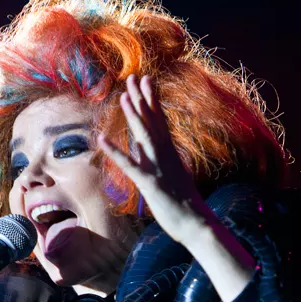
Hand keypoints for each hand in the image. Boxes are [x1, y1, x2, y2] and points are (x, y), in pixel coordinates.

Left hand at [99, 74, 212, 243]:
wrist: (198, 224)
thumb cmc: (187, 205)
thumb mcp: (175, 176)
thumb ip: (162, 161)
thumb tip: (150, 151)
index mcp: (170, 153)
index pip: (160, 120)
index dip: (151, 99)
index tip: (146, 80)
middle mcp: (165, 155)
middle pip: (152, 121)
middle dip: (142, 98)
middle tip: (133, 76)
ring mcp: (158, 168)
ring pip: (143, 136)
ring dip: (133, 116)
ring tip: (123, 96)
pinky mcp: (150, 183)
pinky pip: (129, 165)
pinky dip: (115, 152)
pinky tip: (102, 140)